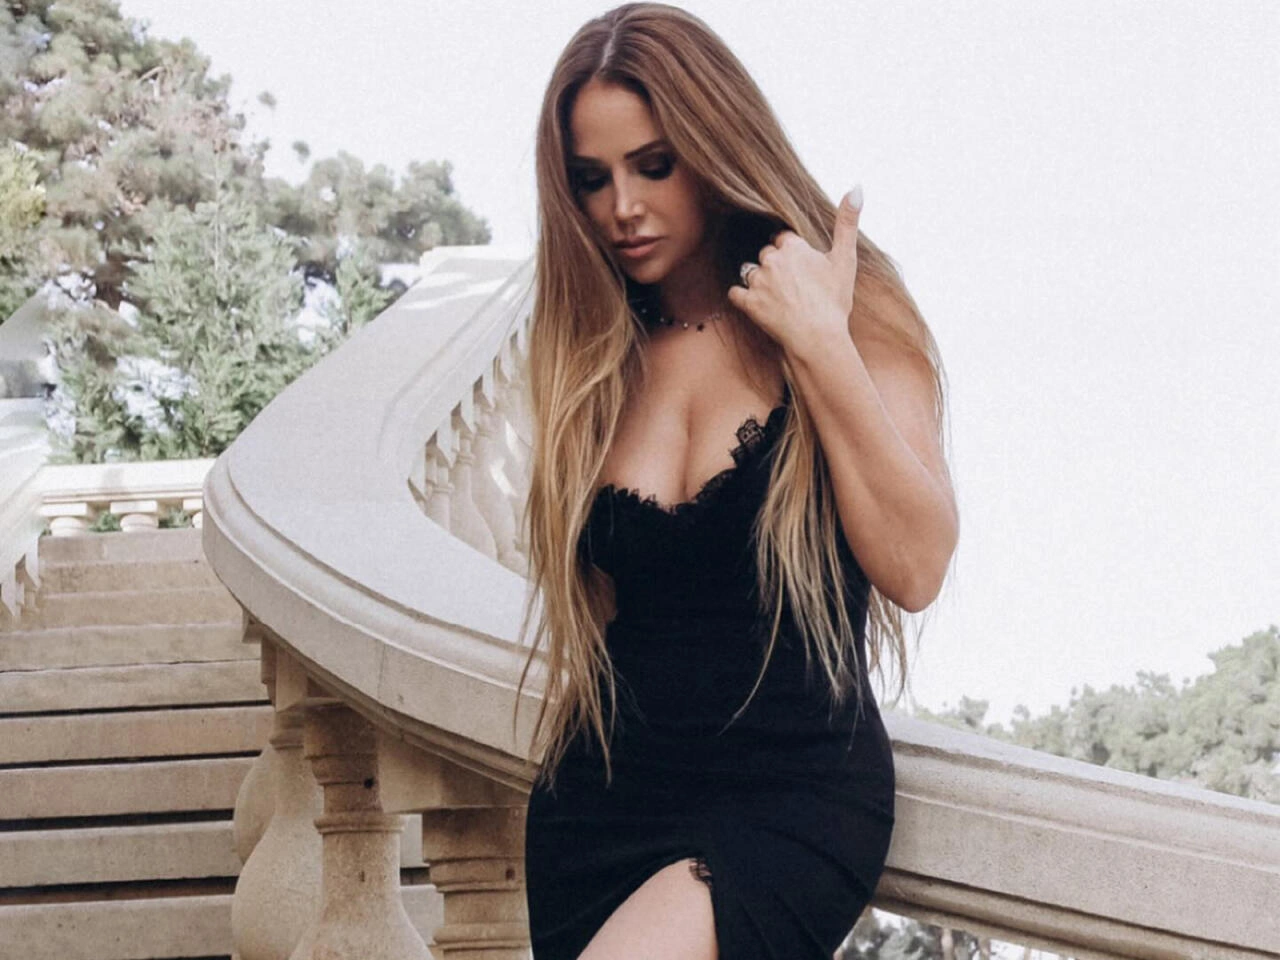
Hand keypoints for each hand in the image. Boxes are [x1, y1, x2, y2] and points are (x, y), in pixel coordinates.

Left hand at [726, 185, 862, 354]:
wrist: (819, 338)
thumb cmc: (834, 301)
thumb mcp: (846, 259)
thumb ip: (848, 222)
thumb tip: (857, 187)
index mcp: (793, 246)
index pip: (784, 239)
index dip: (792, 253)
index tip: (801, 268)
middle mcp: (772, 259)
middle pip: (766, 254)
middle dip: (775, 266)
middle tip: (791, 286)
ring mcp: (758, 281)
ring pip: (750, 271)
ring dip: (758, 280)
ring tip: (776, 297)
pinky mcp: (748, 302)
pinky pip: (735, 293)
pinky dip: (743, 298)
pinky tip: (756, 305)